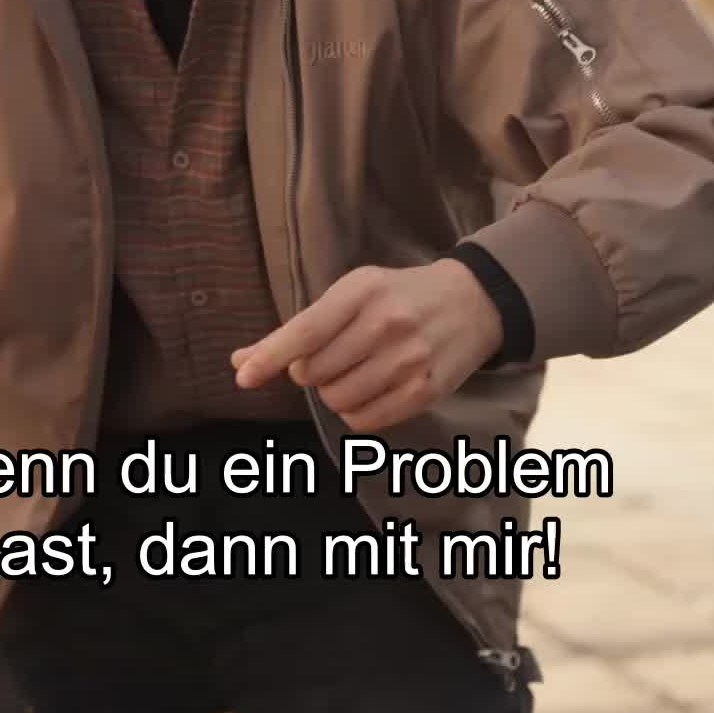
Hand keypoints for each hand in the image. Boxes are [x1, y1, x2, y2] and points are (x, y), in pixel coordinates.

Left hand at [232, 259, 503, 431]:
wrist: (472, 302)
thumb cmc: (399, 296)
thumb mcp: (352, 293)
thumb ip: (298, 328)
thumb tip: (241, 361)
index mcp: (362, 291)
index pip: (307, 330)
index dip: (271, 356)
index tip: (244, 376)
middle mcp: (386, 324)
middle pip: (315, 373)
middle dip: (311, 372)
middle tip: (334, 356)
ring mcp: (408, 360)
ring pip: (337, 400)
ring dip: (334, 392)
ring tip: (356, 371)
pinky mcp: (425, 391)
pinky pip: (364, 421)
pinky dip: (355, 412)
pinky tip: (370, 390)